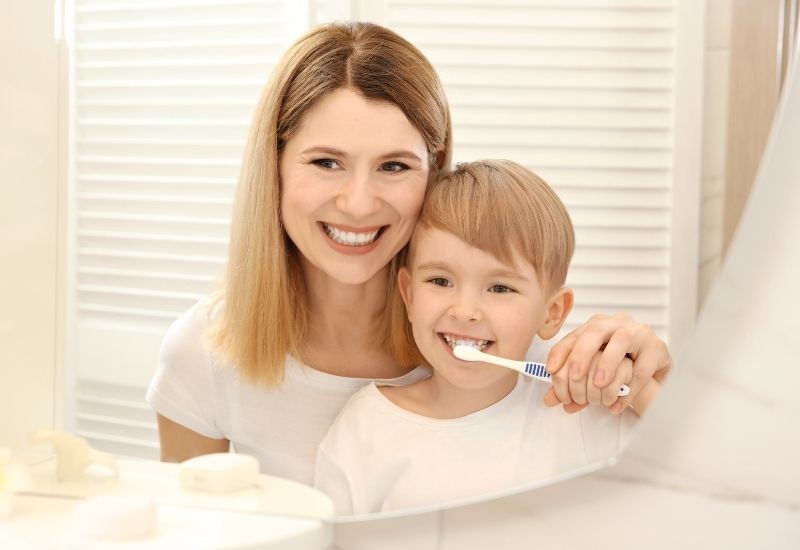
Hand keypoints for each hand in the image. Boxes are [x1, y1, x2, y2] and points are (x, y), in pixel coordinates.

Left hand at [542, 313, 671, 414]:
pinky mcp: (657, 348)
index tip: (550, 370)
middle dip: (582, 354)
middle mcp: (616, 324)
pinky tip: (618, 403)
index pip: (574, 336)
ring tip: (598, 385)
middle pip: (596, 331)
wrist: (654, 366)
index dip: (560, 352)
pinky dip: (629, 387)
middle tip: (575, 376)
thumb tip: (549, 400)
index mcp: (597, 326)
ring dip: (607, 363)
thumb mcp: (593, 372)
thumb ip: (572, 385)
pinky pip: (643, 366)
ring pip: (622, 339)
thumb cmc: (620, 365)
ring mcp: (639, 333)